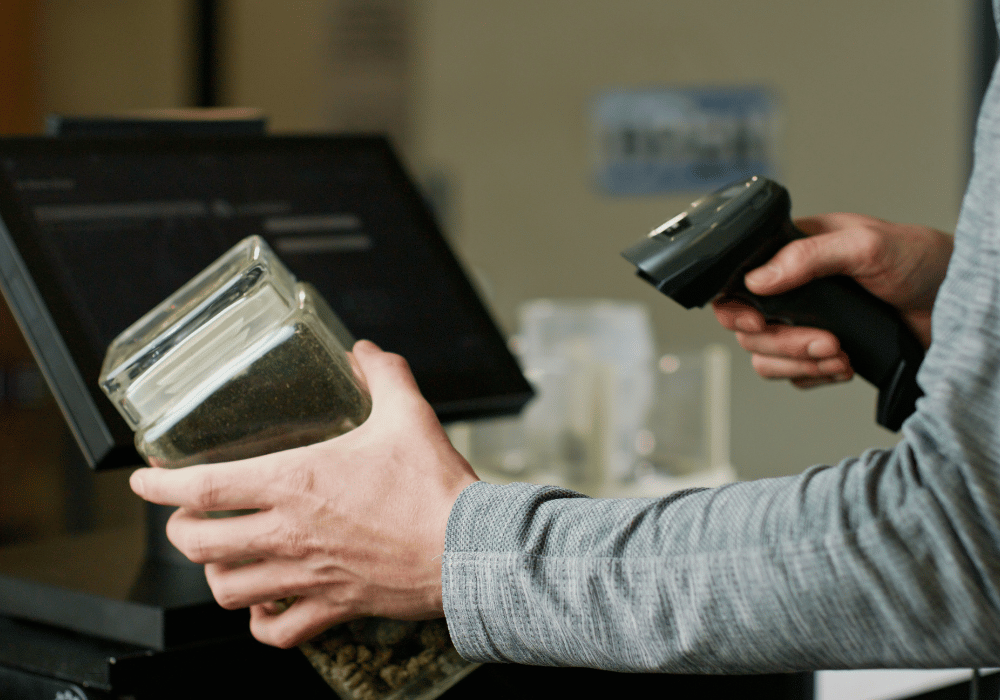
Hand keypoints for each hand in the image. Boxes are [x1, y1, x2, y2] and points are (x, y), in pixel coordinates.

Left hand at [129, 340, 478, 647]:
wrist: (468, 548)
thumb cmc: (434, 486)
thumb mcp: (408, 414)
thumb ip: (383, 375)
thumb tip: (364, 351)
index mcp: (296, 482)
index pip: (203, 487)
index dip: (159, 486)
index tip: (141, 480)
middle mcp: (289, 532)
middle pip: (200, 544)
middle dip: (180, 531)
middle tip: (185, 519)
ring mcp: (308, 575)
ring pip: (229, 589)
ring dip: (215, 574)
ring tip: (221, 560)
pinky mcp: (334, 606)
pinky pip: (278, 631)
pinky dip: (262, 623)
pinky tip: (265, 607)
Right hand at [712, 214, 952, 387]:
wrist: (958, 306)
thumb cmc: (921, 261)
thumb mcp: (867, 245)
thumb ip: (810, 256)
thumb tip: (759, 278)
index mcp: (793, 253)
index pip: (738, 280)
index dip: (734, 306)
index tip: (755, 321)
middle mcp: (793, 289)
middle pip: (749, 328)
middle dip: (783, 343)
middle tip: (824, 342)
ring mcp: (806, 322)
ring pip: (766, 356)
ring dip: (799, 364)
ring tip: (838, 356)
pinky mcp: (821, 351)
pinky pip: (795, 376)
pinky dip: (816, 376)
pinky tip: (845, 365)